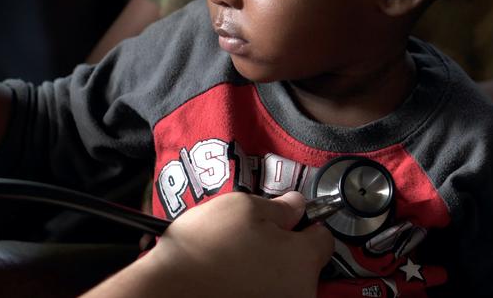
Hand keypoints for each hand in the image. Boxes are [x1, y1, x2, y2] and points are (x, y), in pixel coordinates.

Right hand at [123, 191, 333, 297]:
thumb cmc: (205, 250)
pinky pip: (265, 294)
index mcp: (303, 260)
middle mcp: (300, 292)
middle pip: (304, 263)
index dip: (306, 222)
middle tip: (253, 237)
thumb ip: (280, 206)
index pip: (323, 237)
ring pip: (284, 282)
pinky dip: (253, 287)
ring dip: (268, 269)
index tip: (291, 219)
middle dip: (284, 248)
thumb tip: (296, 204)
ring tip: (236, 258)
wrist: (169, 289)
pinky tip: (231, 278)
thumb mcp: (244, 207)